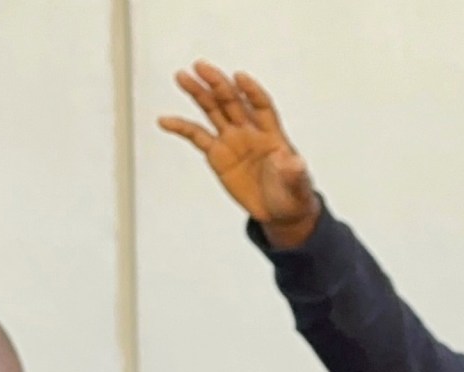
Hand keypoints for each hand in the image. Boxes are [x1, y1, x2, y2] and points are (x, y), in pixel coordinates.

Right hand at [159, 62, 321, 249]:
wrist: (278, 211)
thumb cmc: (292, 194)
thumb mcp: (298, 187)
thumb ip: (295, 174)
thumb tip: (295, 162)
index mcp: (272, 133)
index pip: (261, 105)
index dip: (252, 91)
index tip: (239, 77)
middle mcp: (250, 130)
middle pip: (232, 101)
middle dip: (217, 84)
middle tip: (201, 67)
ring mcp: (232, 139)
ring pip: (213, 110)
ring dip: (198, 93)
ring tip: (182, 77)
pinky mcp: (217, 154)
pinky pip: (196, 136)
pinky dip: (181, 127)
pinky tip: (165, 120)